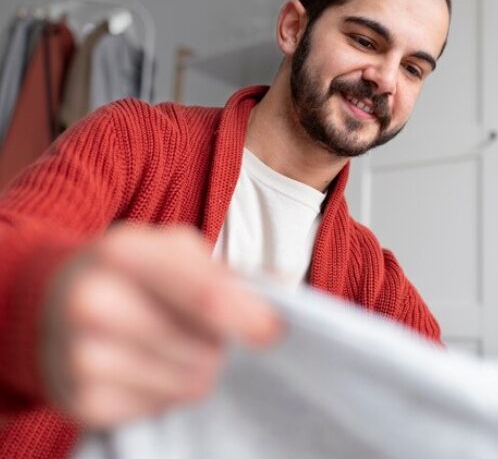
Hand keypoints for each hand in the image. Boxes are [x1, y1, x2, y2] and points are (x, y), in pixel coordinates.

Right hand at [41, 223, 280, 428]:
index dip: (252, 320)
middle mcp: (94, 302)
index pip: (209, 297)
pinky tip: (145, 367)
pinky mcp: (80, 402)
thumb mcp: (176, 251)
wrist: (52, 299)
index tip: (274, 333)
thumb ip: (228, 275)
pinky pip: (161, 409)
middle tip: (203, 332)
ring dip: (197, 370)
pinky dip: (166, 392)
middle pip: (205, 351)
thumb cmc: (133, 272)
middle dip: (221, 346)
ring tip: (172, 346)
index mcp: (124, 251)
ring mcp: (81, 356)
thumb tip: (282, 301)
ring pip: (190, 384)